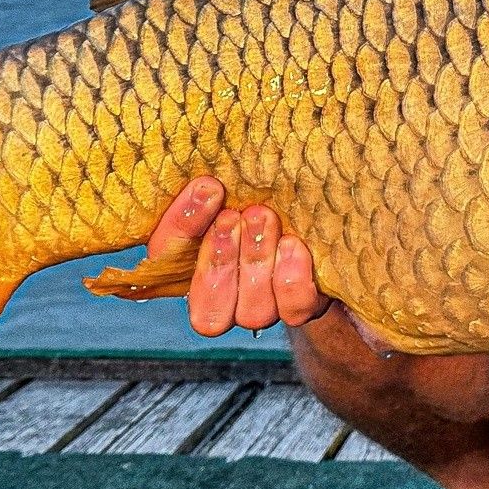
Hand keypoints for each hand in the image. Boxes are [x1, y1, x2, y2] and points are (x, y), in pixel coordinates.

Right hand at [144, 176, 333, 336]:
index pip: (166, 258)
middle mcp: (225, 296)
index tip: (207, 188)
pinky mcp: (304, 306)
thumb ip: (213, 184)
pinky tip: (293, 245)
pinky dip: (292, 279)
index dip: (181, 227)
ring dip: (255, 261)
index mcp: (190, 262)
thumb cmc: (267, 187)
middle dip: (220, 256)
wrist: (322, 214)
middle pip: (208, 304)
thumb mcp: (237, 181)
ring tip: (264, 218)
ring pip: (252, 312)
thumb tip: (205, 176)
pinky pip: (294, 309)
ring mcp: (264, 307)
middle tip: (236, 215)